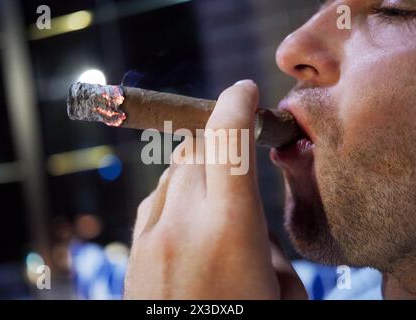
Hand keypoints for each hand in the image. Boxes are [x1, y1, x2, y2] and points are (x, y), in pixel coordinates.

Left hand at [124, 80, 306, 298]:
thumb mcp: (282, 298)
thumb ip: (271, 255)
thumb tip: (256, 239)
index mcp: (228, 231)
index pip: (227, 142)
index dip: (236, 106)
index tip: (245, 91)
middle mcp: (181, 225)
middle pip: (198, 150)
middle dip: (223, 141)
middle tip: (243, 155)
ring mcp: (150, 238)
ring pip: (175, 173)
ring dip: (200, 169)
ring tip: (221, 203)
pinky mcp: (133, 253)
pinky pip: (157, 200)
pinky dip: (176, 194)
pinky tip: (190, 219)